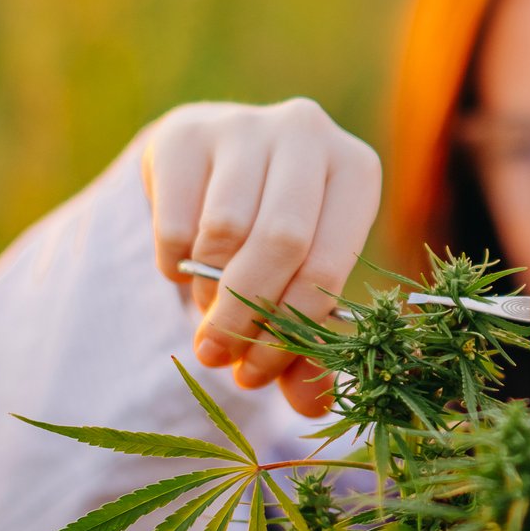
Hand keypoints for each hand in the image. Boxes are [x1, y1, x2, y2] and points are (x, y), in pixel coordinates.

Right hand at [140, 98, 381, 416]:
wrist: (209, 164)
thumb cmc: (271, 234)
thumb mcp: (300, 279)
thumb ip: (309, 342)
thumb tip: (313, 405)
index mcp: (355, 170)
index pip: (329, 264)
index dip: (291, 330)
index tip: (256, 374)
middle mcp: (308, 133)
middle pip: (279, 243)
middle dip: (246, 316)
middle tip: (220, 358)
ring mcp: (245, 124)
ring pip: (224, 232)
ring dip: (210, 292)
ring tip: (208, 310)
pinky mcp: (183, 132)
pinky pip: (175, 221)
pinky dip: (174, 263)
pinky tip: (183, 267)